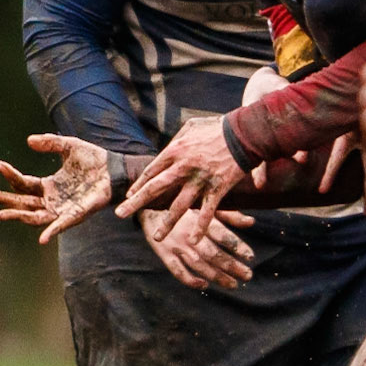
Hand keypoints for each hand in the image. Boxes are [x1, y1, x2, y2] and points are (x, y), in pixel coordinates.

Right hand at [0, 134, 113, 243]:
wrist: (115, 170)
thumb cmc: (93, 160)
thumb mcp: (68, 146)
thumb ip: (50, 142)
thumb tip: (28, 141)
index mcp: (48, 186)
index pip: (23, 183)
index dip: (10, 175)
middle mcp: (52, 200)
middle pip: (23, 202)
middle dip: (4, 200)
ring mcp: (63, 209)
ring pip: (35, 217)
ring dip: (18, 216)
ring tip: (0, 214)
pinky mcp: (77, 215)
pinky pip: (61, 225)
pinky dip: (51, 232)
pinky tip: (42, 239)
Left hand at [116, 116, 248, 237]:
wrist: (244, 133)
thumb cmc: (219, 126)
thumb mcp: (192, 125)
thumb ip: (179, 137)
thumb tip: (170, 145)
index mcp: (175, 150)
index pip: (151, 171)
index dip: (138, 185)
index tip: (129, 195)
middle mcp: (183, 167)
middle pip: (155, 188)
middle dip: (135, 203)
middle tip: (120, 214)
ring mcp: (199, 180)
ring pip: (178, 206)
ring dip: (167, 224)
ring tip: (157, 237)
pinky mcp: (216, 189)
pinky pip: (206, 212)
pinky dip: (201, 227)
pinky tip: (194, 240)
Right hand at [140, 207, 256, 290]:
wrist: (149, 206)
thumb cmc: (183, 207)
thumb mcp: (205, 206)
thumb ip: (229, 215)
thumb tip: (252, 222)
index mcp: (200, 220)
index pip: (222, 235)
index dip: (237, 246)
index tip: (251, 257)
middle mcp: (189, 234)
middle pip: (213, 253)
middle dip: (232, 266)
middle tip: (248, 276)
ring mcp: (176, 246)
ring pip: (199, 265)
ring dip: (217, 276)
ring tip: (233, 284)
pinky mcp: (164, 254)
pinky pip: (177, 271)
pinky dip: (190, 280)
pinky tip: (204, 285)